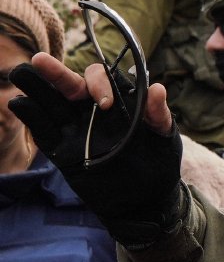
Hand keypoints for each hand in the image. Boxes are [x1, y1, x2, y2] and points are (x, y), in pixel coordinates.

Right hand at [9, 54, 184, 246]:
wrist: (143, 201)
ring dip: (34, 86)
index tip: (107, 105)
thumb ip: (159, 115)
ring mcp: (73, 128)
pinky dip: (29, 114)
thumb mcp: (164, 139)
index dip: (99, 84)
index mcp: (117, 102)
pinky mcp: (60, 149)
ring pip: (49, 101)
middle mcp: (90, 110)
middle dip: (55, 72)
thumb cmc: (158, 164)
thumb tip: (157, 88)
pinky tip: (20, 103)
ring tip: (20, 73)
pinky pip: (41, 128)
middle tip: (40, 60)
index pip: (100, 79)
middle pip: (69, 84)